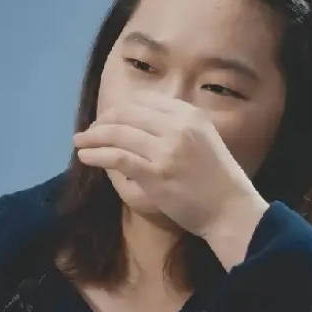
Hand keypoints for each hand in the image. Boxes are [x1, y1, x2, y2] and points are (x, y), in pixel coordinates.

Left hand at [73, 92, 269, 265]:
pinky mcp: (156, 173)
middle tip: (88, 132)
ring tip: (80, 143)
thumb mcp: (203, 138)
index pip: (143, 101)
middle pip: (126, 114)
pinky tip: (85, 157)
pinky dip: (97, 155)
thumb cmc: (217, 179)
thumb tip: (139, 119)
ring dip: (92, 137)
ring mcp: (167, 149)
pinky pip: (118, 157)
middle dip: (101, 122)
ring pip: (117, 133)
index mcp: (190, 114)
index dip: (118, 109)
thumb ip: (177, 126)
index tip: (105, 120)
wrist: (231, 209)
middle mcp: (178, 126)